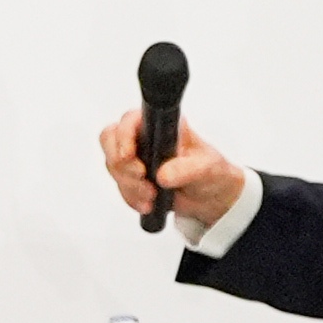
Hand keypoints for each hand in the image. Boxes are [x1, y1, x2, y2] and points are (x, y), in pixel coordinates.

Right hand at [97, 106, 246, 234]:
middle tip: (141, 177)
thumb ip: (186, 169)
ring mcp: (136, 157)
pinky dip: (131, 198)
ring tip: (152, 195)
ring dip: (129, 185)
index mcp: (162, 125)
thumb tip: (163, 174)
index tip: (128, 156)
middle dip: (122, 165)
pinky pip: (119, 186)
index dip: (123, 136)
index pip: (130, 120)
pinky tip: (149, 202)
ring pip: (113, 166)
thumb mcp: (206, 167)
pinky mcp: (132, 177)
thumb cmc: (212, 172)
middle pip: (110, 140)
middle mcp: (145, 137)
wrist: (212, 197)